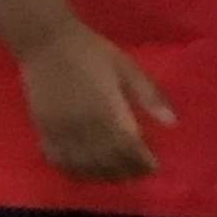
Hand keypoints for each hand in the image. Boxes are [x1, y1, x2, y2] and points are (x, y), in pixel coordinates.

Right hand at [21, 23, 174, 181]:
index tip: (153, 165)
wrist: (46, 41)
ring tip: (116, 173)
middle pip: (109, 163)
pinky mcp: (44, 132)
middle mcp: (85, 128)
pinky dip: (75, 172)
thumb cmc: (91, 51)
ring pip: (85, 168)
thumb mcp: (126, 68)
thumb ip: (149, 96)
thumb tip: (172, 123)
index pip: (130, 150)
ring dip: (103, 176)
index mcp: (108, 112)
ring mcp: (62, 132)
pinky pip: (59, 162)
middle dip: (127, 171)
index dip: (143, 163)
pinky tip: (85, 171)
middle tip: (138, 171)